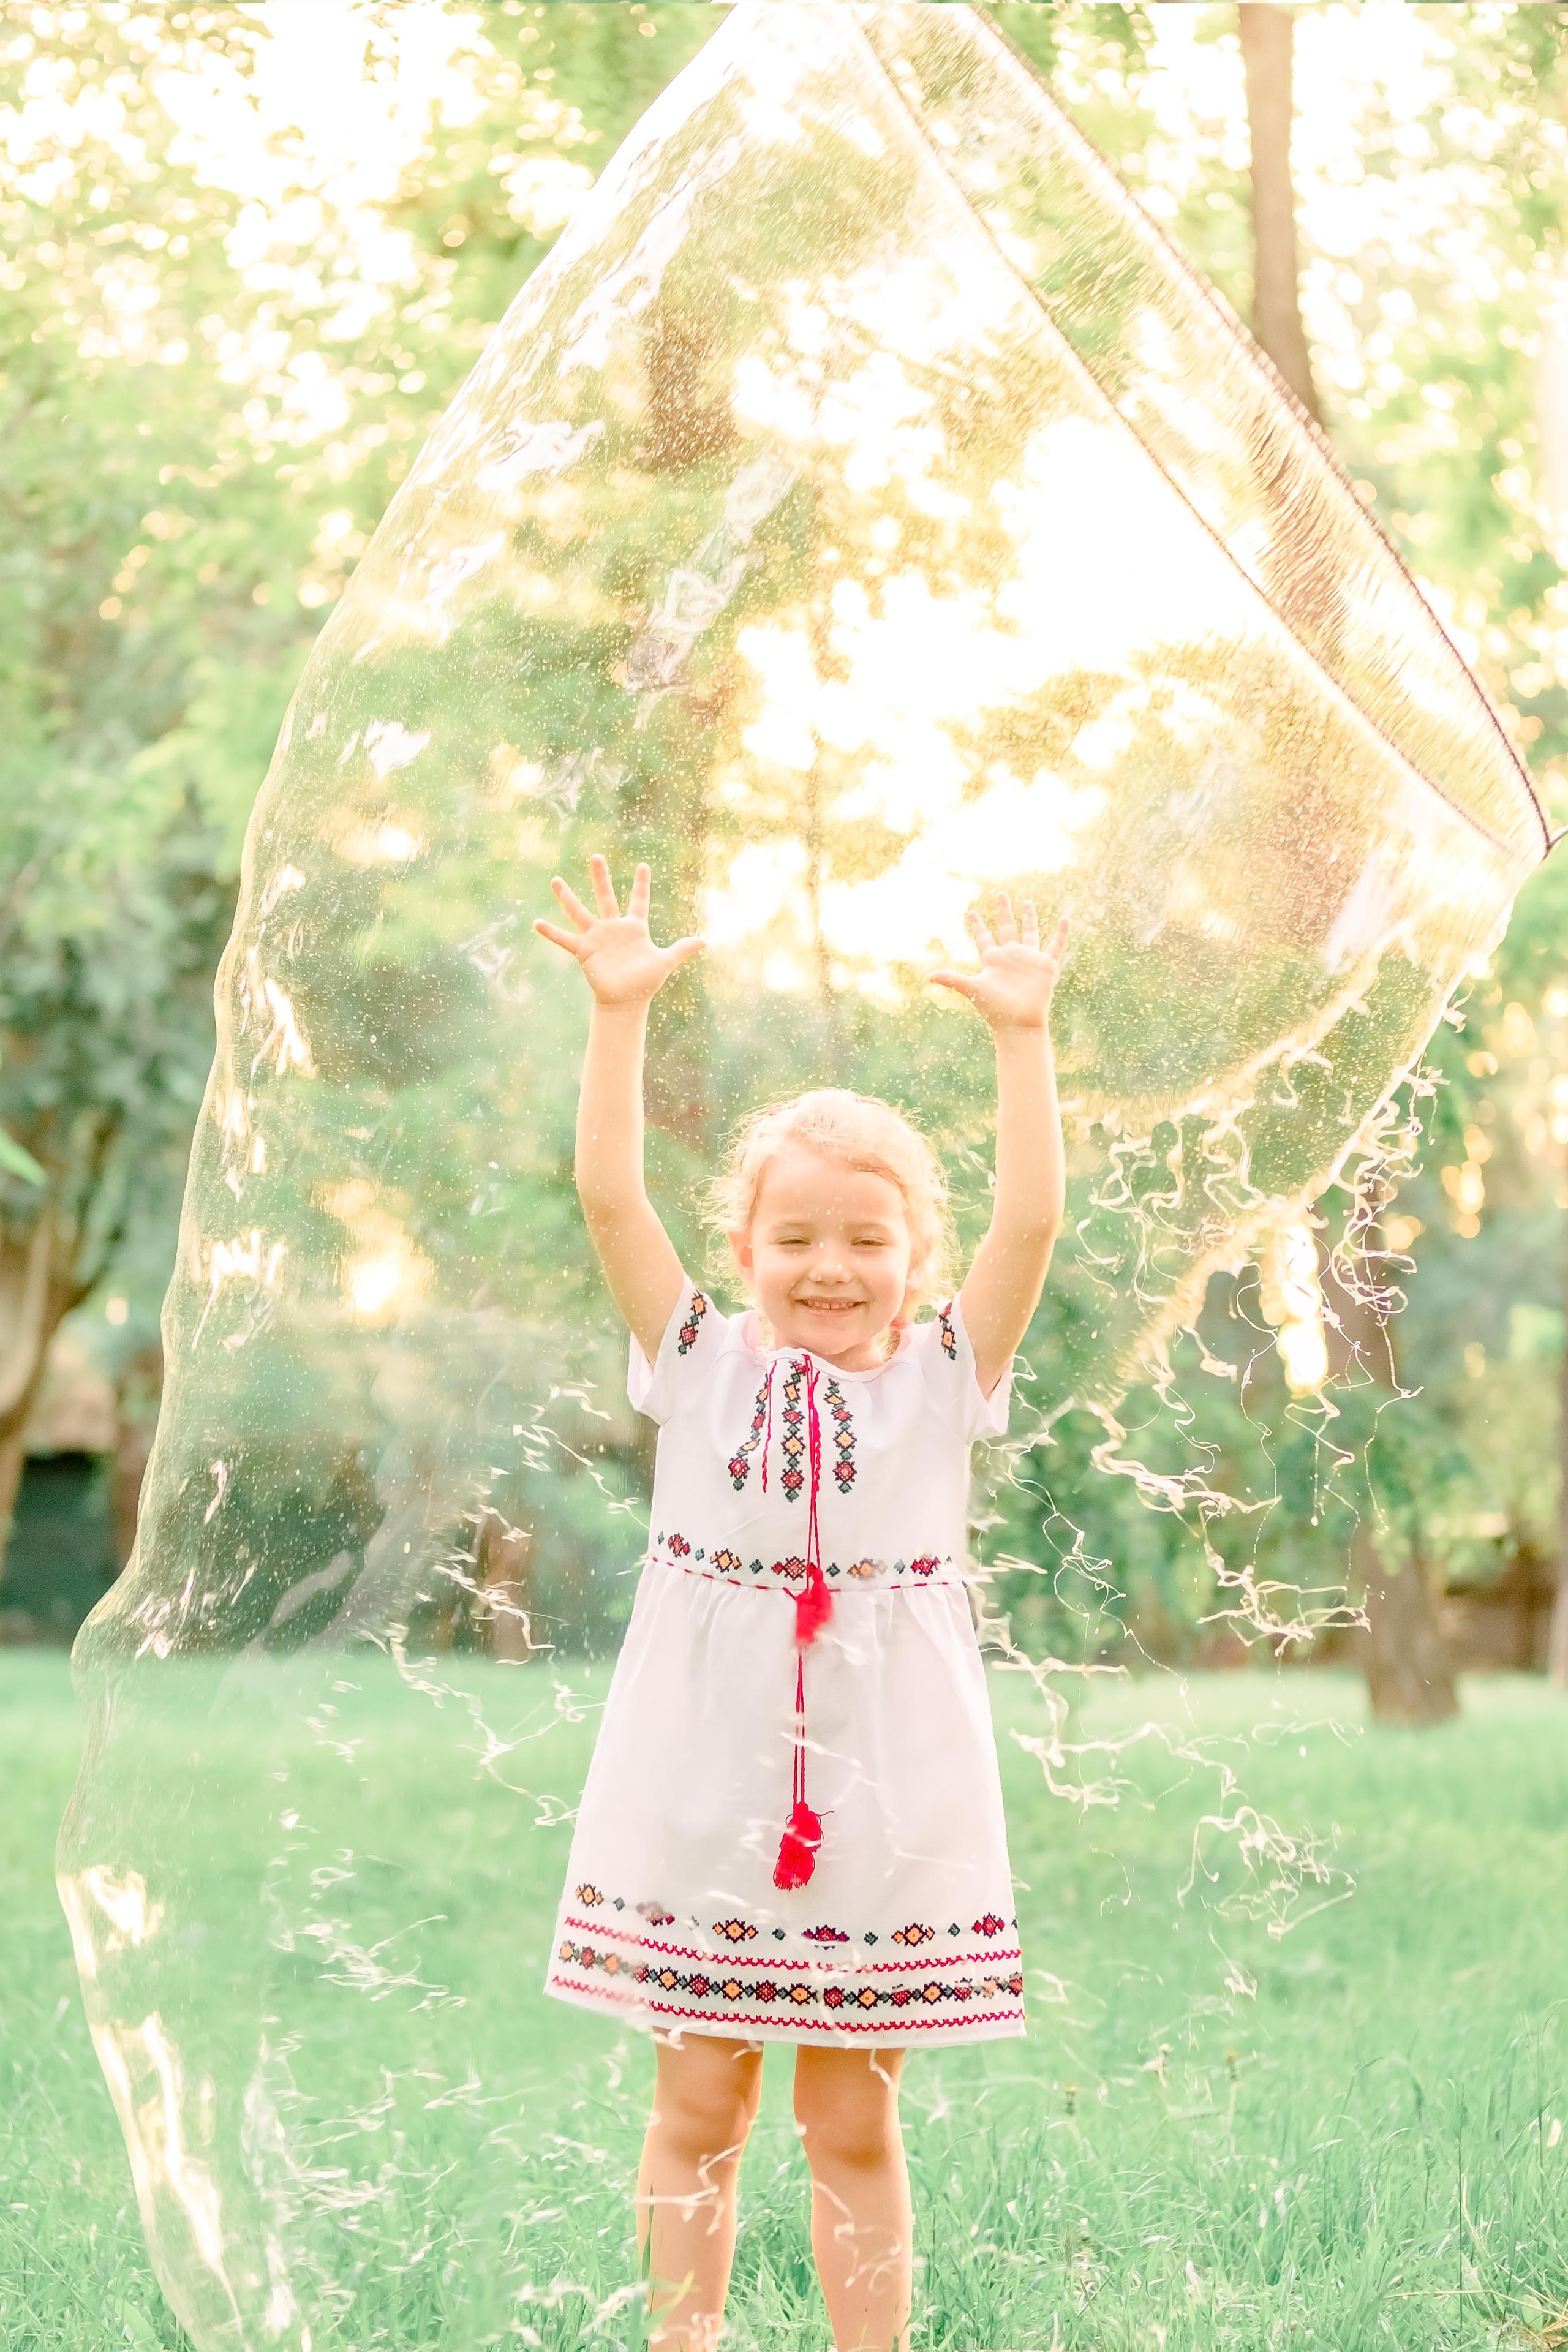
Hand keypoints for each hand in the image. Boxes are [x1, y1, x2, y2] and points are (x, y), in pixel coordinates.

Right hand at [534, 855, 703, 1007]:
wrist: (626, 1000)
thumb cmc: (645, 982)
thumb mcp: (665, 962)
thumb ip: (682, 949)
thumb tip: (706, 942)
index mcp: (634, 928)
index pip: (638, 900)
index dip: (641, 884)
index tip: (643, 865)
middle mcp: (613, 928)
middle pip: (606, 897)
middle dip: (601, 877)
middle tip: (596, 856)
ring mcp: (597, 938)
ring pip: (580, 912)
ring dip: (567, 897)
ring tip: (555, 880)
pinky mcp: (584, 951)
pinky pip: (565, 939)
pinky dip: (551, 933)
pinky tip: (536, 923)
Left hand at [931, 893, 1068, 1032]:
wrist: (1019, 1023)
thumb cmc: (995, 1009)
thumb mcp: (973, 990)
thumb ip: (953, 979)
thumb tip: (928, 977)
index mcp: (993, 960)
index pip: (983, 938)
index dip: (977, 925)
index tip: (971, 912)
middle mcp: (1011, 957)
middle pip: (1006, 928)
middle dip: (1003, 911)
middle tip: (1000, 894)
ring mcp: (1029, 960)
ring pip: (1030, 933)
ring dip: (1029, 917)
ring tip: (1027, 902)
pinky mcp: (1046, 966)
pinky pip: (1055, 946)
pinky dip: (1061, 934)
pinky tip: (1066, 920)